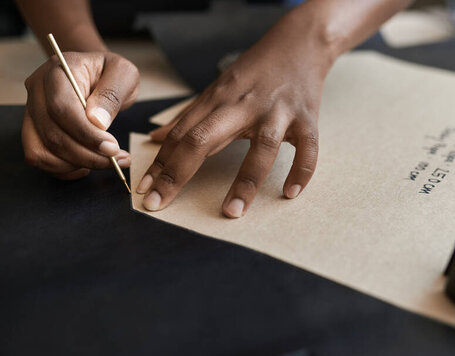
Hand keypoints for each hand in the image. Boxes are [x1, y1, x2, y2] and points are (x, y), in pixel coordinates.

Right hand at [22, 51, 138, 178]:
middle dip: (87, 155)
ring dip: (76, 164)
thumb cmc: (111, 72)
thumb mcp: (123, 74)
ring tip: (105, 162)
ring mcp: (33, 111)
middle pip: (52, 134)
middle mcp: (38, 91)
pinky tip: (87, 164)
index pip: (62, 108)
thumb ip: (111, 94)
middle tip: (117, 159)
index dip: (86, 134)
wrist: (98, 73)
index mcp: (59, 71)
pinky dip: (64, 168)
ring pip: (42, 151)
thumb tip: (97, 122)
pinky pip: (40, 158)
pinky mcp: (35, 129)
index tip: (112, 148)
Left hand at [137, 20, 333, 217]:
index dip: (161, 164)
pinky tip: (290, 193)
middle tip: (160, 203)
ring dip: (245, 181)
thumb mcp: (217, 88)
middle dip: (179, 173)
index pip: (181, 134)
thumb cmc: (255, 70)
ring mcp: (278, 112)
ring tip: (232, 212)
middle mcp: (245, 105)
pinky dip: (301, 171)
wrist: (300, 43)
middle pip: (205, 138)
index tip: (145, 192)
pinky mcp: (307, 118)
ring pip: (262, 147)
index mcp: (218, 99)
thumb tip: (156, 139)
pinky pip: (306, 149)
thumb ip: (187, 116)